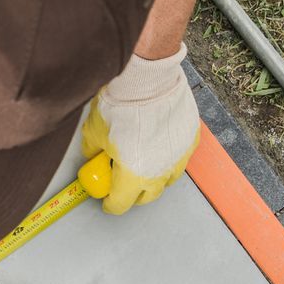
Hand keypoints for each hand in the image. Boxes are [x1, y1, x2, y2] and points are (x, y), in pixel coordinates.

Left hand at [80, 44, 200, 214]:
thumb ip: (92, 150)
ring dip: (153, 177)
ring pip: (166, 179)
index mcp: (132, 177)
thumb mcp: (94, 132)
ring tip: (143, 163)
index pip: (119, 204)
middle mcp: (159, 173)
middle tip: (123, 182)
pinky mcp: (190, 140)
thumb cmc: (120, 105)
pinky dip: (169, 155)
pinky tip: (159, 142)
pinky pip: (180, 156)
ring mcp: (178, 158)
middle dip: (133, 194)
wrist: (148, 79)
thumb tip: (93, 155)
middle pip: (146, 197)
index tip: (106, 198)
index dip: (110, 203)